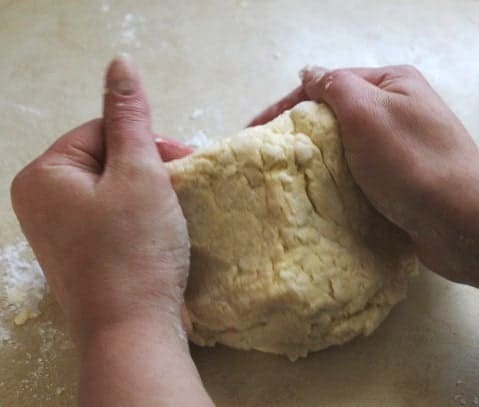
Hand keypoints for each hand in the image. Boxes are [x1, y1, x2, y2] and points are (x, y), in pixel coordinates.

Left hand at [11, 56, 192, 344]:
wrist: (133, 331)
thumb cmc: (134, 249)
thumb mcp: (138, 172)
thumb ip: (129, 116)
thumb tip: (120, 62)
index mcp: (44, 176)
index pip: (99, 130)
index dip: (144, 140)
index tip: (181, 160)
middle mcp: (43, 203)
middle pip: (106, 160)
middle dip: (149, 167)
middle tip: (183, 184)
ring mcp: (61, 233)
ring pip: (114, 190)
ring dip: (151, 192)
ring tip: (178, 209)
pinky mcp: (83, 256)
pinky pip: (113, 219)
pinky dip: (142, 218)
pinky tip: (164, 230)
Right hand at [251, 66, 478, 310]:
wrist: (461, 221)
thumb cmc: (411, 163)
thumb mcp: (367, 113)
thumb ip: (335, 87)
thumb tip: (310, 74)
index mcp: (393, 83)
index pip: (329, 83)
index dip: (288, 104)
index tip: (254, 130)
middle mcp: (400, 108)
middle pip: (338, 113)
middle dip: (303, 130)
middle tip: (270, 155)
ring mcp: (404, 145)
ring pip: (349, 145)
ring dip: (320, 156)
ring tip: (289, 175)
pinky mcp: (405, 177)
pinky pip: (362, 170)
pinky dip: (341, 177)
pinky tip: (323, 190)